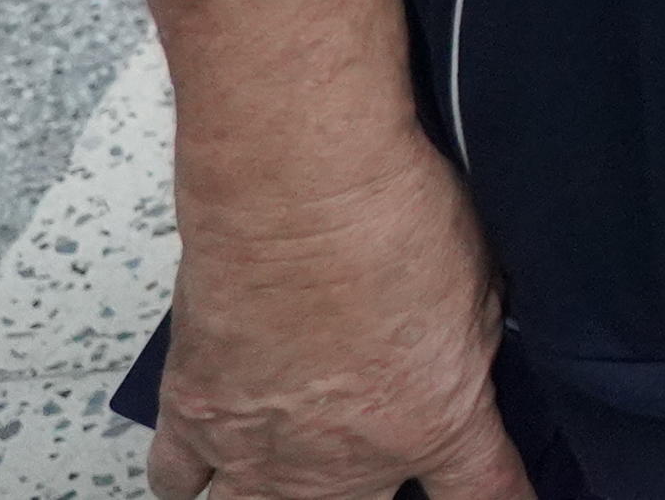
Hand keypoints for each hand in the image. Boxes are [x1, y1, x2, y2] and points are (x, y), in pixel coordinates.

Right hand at [148, 139, 528, 499]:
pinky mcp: (195, 419)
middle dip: (368, 494)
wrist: (297, 194)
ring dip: (274, 498)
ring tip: (288, 472)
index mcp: (436, 423)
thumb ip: (469, 338)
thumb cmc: (392, 217)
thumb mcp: (481, 280)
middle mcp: (348, 458)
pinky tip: (205, 462)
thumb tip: (459, 344)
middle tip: (368, 449)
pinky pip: (178, 480)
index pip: (486, 493)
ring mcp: (264, 450)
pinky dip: (191, 476)